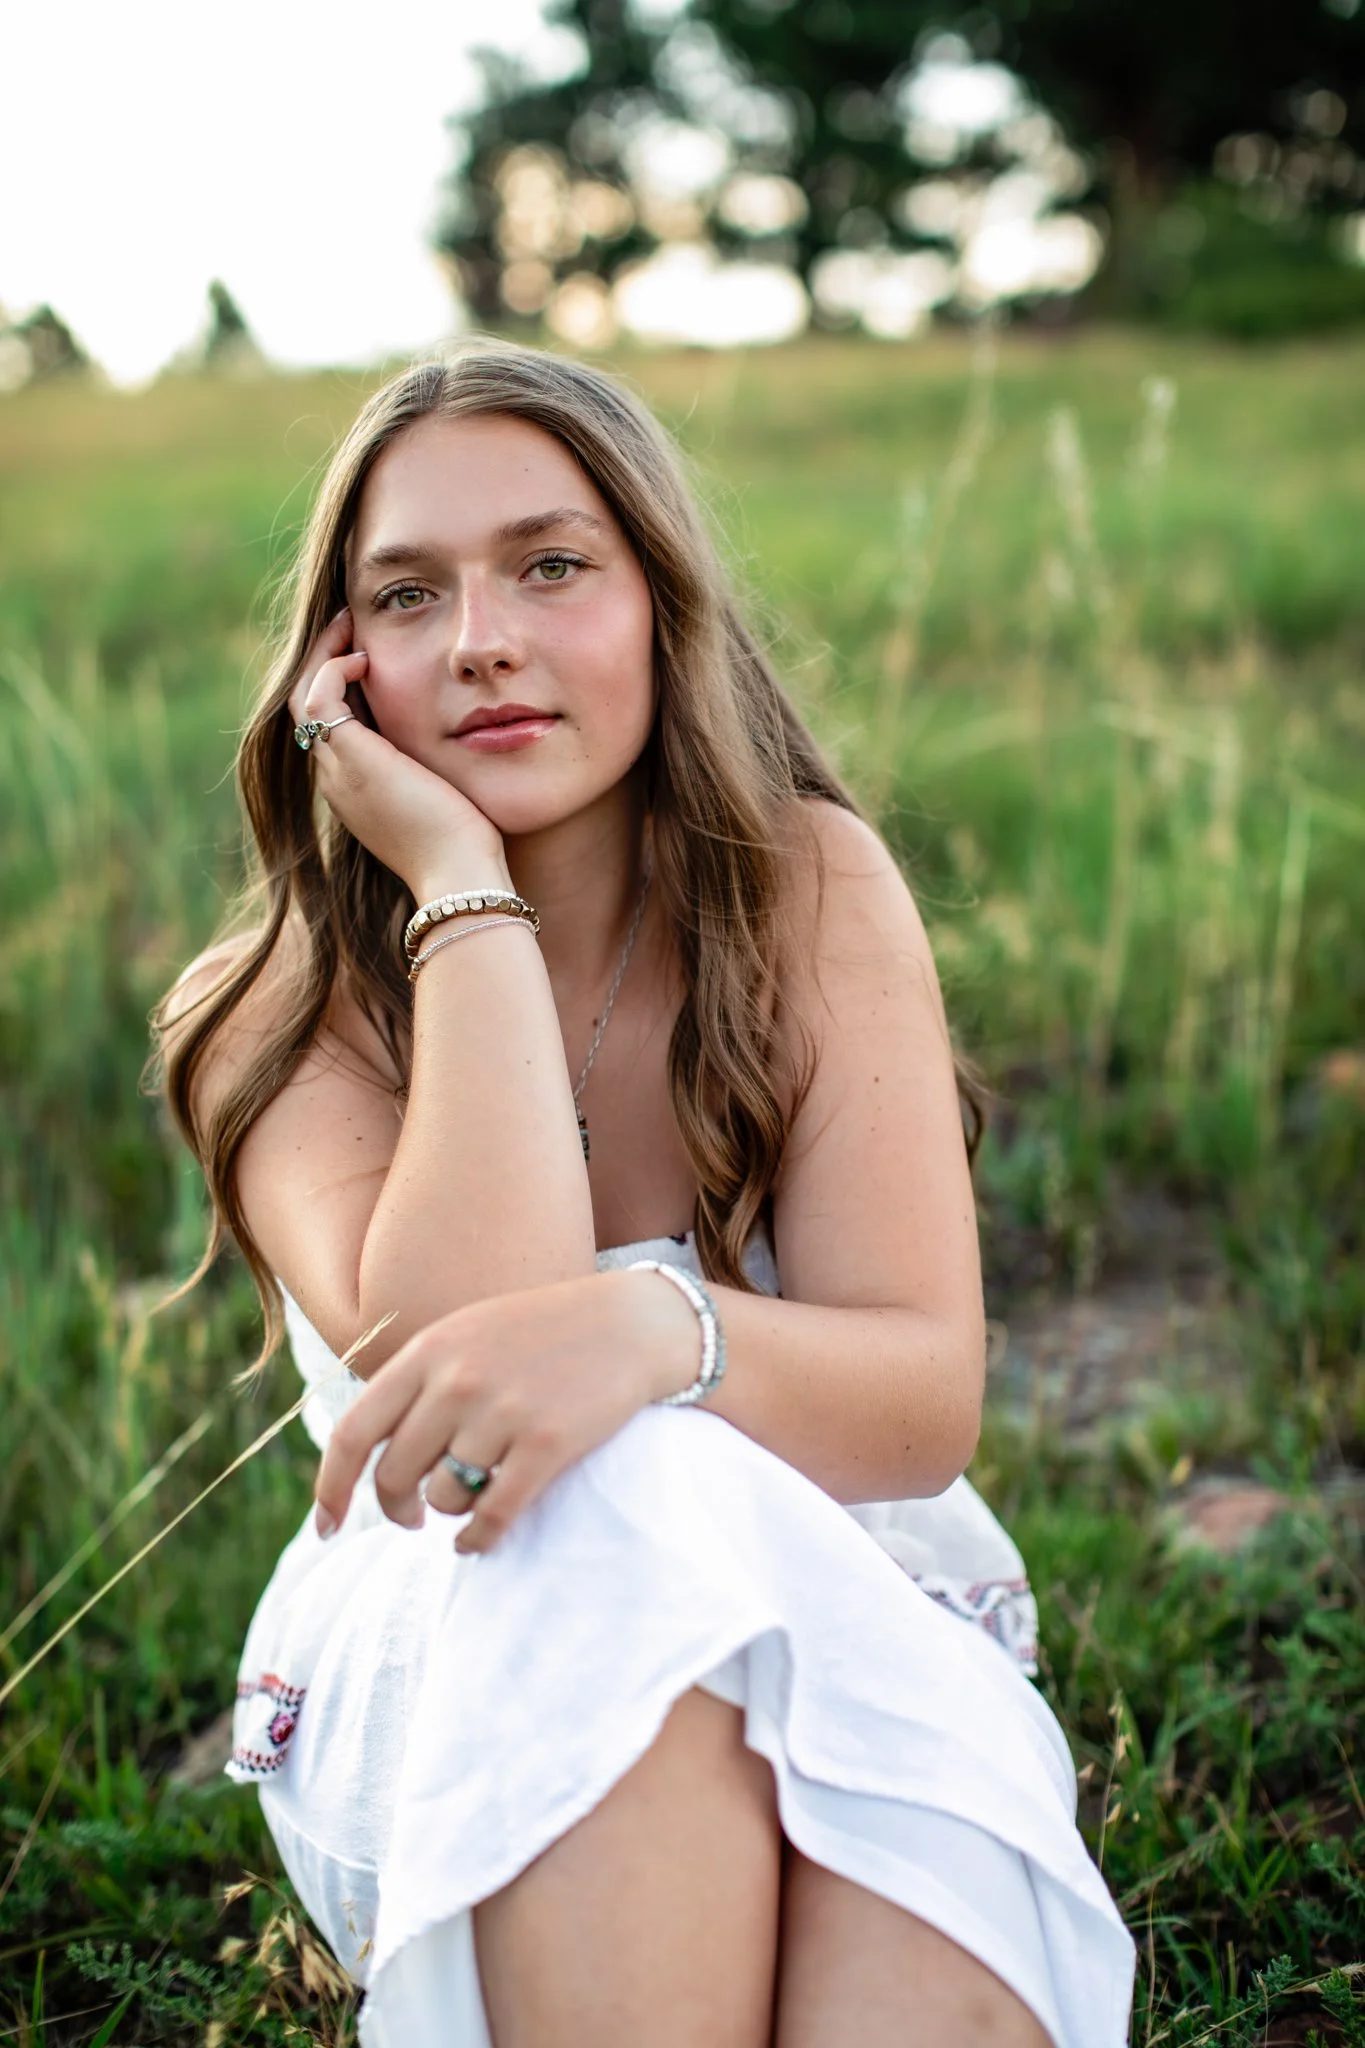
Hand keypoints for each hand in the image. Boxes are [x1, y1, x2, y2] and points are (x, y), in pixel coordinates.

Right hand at [287, 607, 509, 897]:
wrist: (458, 873)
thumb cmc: (467, 844)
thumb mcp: (446, 794)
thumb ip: (435, 766)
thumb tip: (461, 736)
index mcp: (358, 789)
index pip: (334, 725)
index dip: (344, 685)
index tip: (367, 654)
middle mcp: (338, 779)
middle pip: (310, 707)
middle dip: (325, 662)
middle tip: (349, 627)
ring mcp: (338, 770)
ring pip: (304, 697)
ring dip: (323, 655)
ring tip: (349, 625)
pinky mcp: (350, 757)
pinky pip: (319, 697)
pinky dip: (333, 668)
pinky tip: (366, 657)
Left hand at [313, 1268, 703, 1551]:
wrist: (630, 1323)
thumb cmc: (542, 1334)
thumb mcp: (467, 1334)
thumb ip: (419, 1383)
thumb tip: (371, 1456)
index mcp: (428, 1351)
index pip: (354, 1433)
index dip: (331, 1488)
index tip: (327, 1526)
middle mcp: (457, 1382)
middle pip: (394, 1475)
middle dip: (397, 1508)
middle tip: (412, 1517)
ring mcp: (502, 1413)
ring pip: (443, 1497)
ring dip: (449, 1511)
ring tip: (471, 1495)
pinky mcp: (547, 1444)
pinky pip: (491, 1515)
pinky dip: (477, 1538)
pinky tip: (477, 1538)